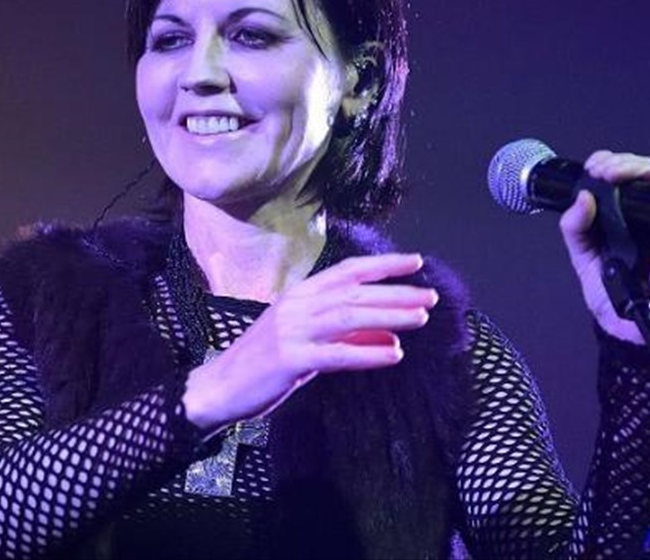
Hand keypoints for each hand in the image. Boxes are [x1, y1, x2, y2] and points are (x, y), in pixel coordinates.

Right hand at [182, 253, 436, 433]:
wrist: (219, 387)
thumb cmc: (265, 363)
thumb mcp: (309, 343)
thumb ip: (346, 335)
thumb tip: (391, 335)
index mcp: (299, 293)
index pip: (348, 271)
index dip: (383, 265)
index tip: (416, 263)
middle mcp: (296, 305)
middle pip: (354, 292)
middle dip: (396, 293)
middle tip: (431, 297)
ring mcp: (291, 330)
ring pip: (348, 317)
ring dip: (388, 316)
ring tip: (421, 319)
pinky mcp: (289, 359)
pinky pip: (336, 354)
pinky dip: (367, 352)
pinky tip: (393, 354)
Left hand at [558, 151, 649, 343]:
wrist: (625, 326)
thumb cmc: (609, 293)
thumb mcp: (582, 256)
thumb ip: (575, 228)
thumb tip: (581, 198)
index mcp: (620, 219)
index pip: (620, 180)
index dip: (609, 164)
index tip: (593, 166)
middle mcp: (642, 219)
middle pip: (639, 175)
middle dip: (620, 163)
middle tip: (602, 169)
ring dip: (638, 167)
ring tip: (617, 169)